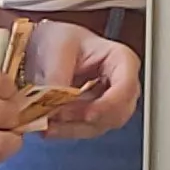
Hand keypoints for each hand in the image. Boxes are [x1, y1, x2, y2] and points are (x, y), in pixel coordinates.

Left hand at [18, 21, 139, 138]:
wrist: (43, 47)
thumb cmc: (59, 39)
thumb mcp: (57, 49)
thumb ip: (59, 76)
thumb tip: (57, 103)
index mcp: (121, 60)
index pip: (126, 87)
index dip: (109, 105)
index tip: (88, 114)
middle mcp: (121, 84)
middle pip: (117, 113)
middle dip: (87, 119)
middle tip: (59, 115)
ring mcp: (109, 102)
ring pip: (100, 126)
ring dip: (73, 128)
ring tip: (48, 122)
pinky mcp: (93, 114)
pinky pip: (85, 129)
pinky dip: (66, 130)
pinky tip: (48, 126)